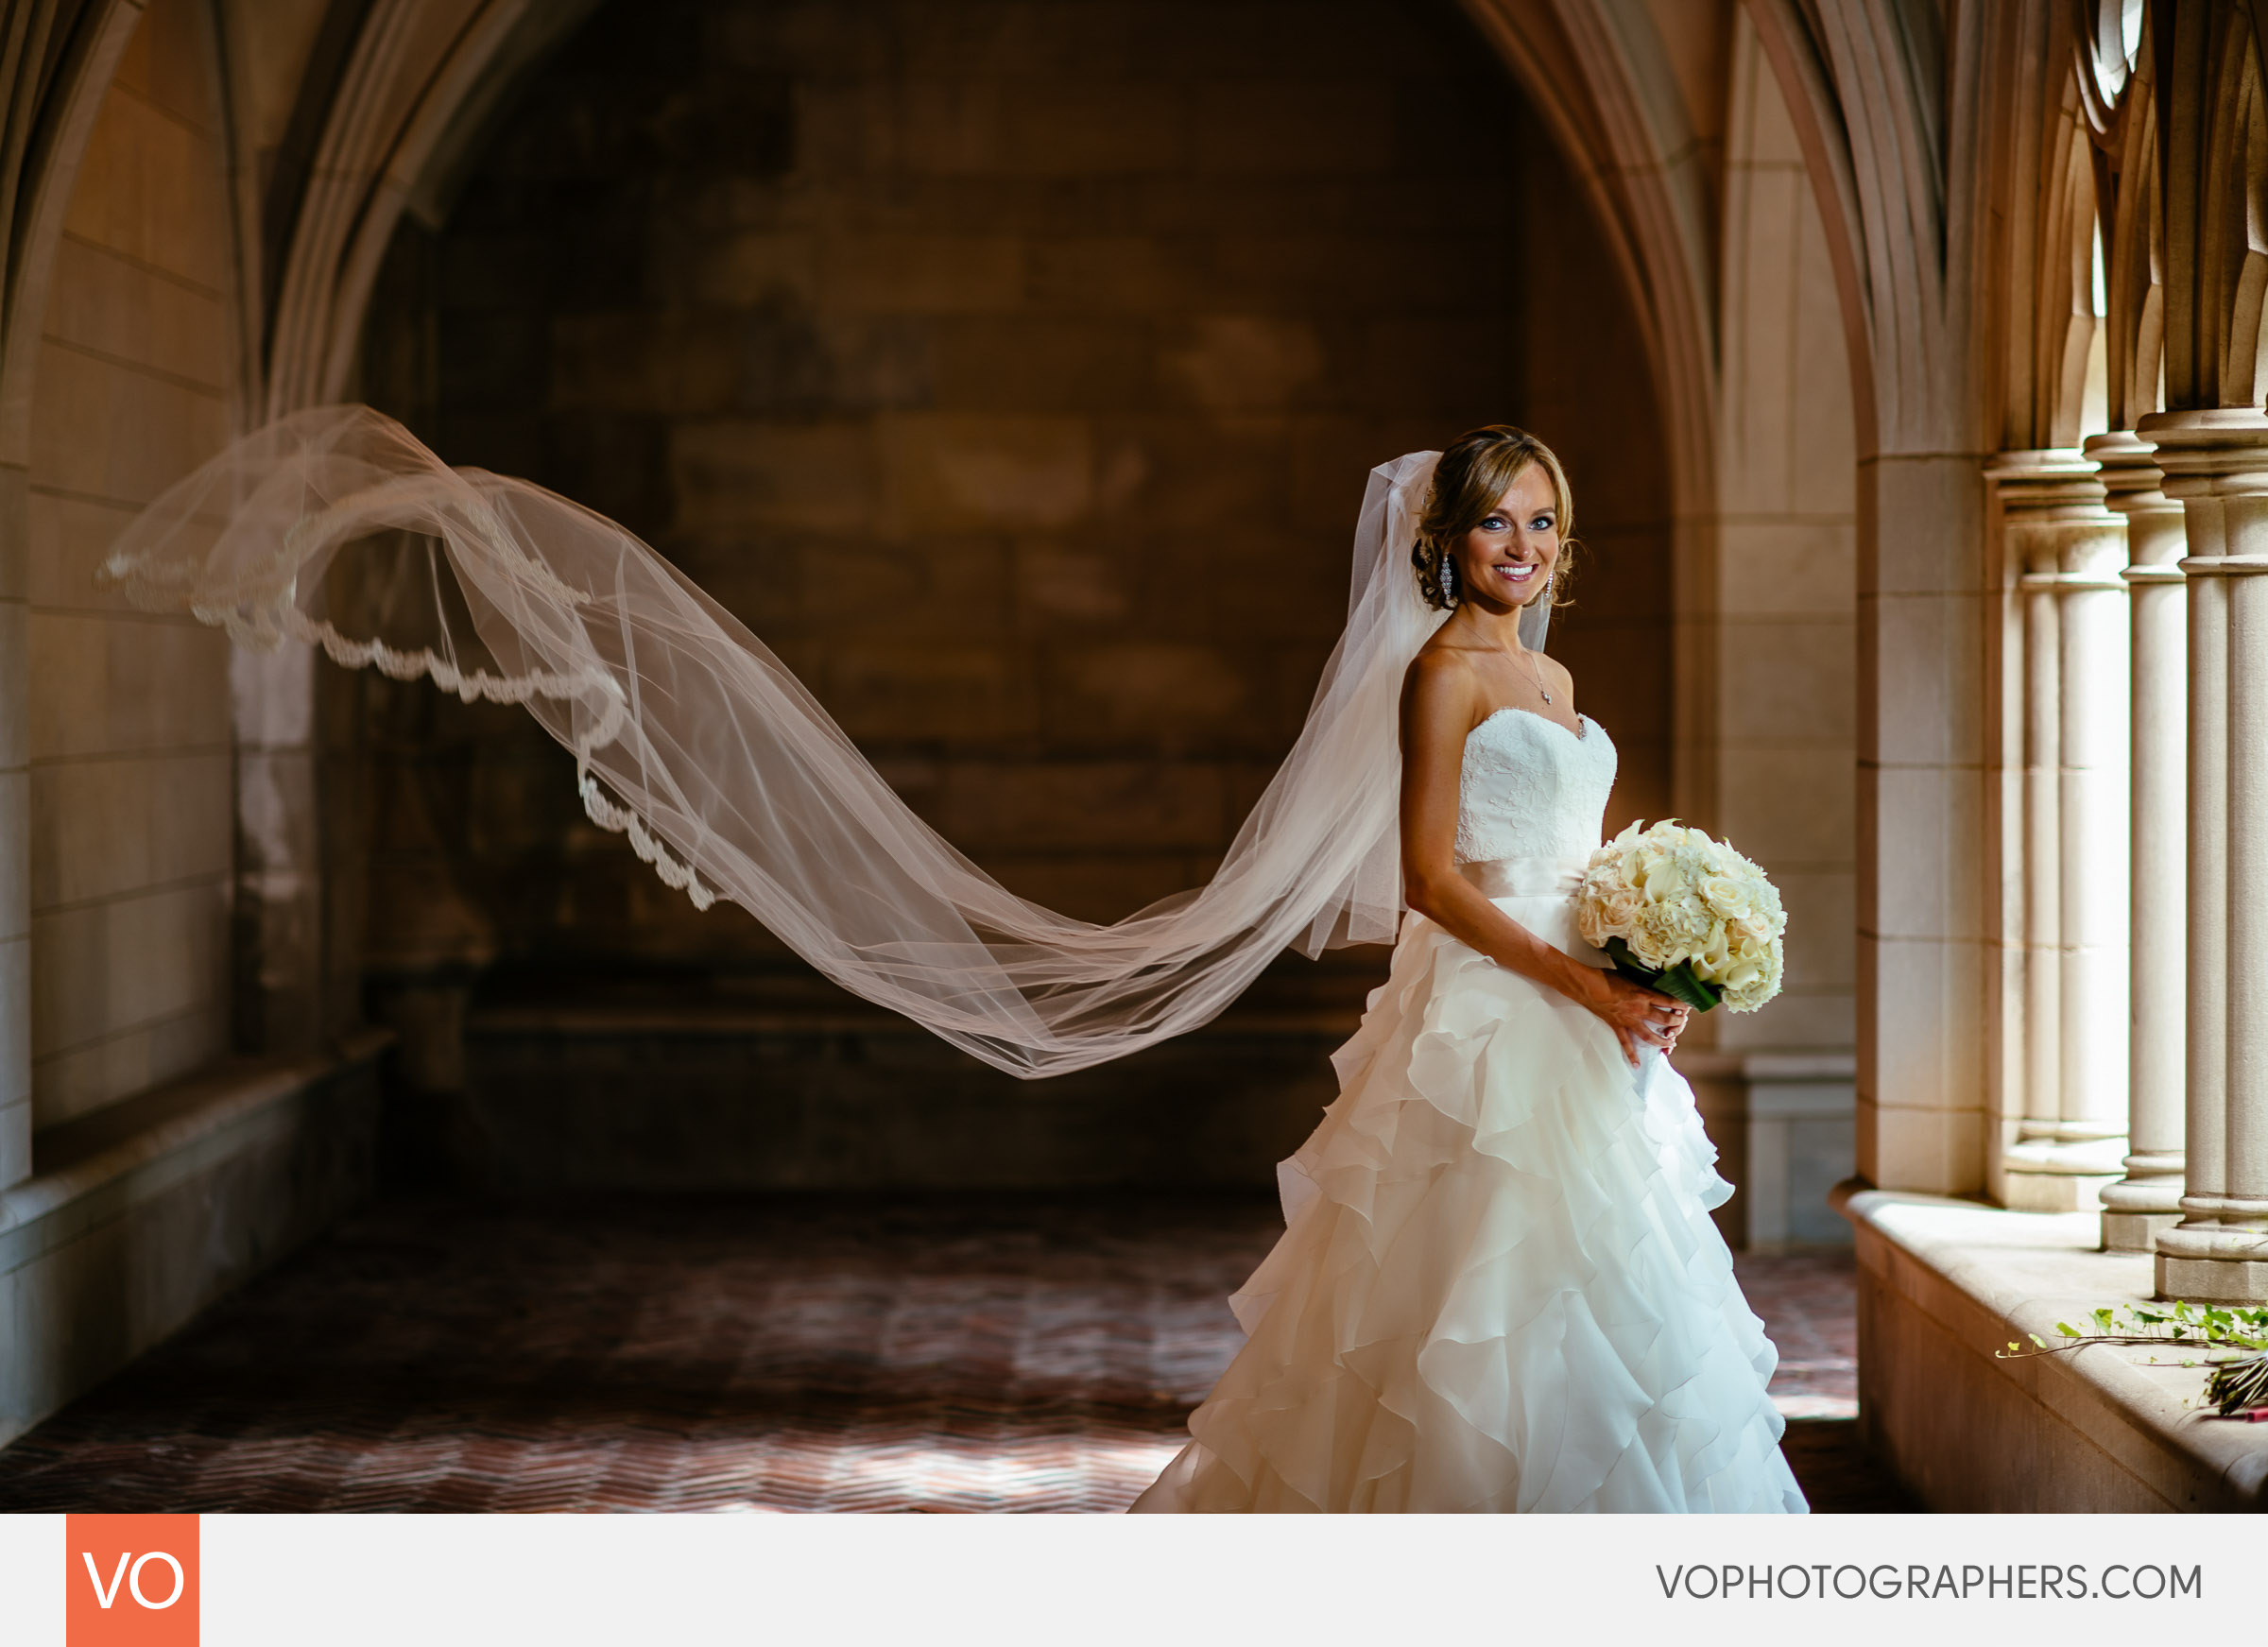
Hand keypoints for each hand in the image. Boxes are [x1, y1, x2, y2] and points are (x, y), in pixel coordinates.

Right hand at [1574, 967, 1689, 1066]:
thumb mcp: (1629, 976)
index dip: (1680, 1004)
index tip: (1688, 1006)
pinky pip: (1625, 1043)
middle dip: (1676, 1022)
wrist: (1587, 986)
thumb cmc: (1606, 977)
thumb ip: (1641, 984)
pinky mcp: (1617, 1026)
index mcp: (1643, 994)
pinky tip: (1637, 1065)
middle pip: (1664, 1019)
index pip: (1668, 1000)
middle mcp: (1639, 1009)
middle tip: (1682, 1023)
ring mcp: (1628, 1020)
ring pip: (1650, 1035)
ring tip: (1671, 1044)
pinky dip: (1631, 1055)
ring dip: (1662, 1041)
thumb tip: (1650, 985)